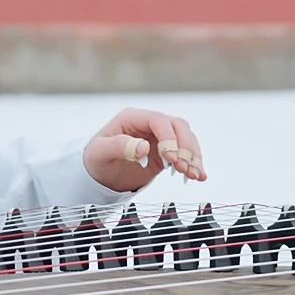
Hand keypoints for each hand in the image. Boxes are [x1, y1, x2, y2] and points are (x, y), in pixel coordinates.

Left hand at [82, 108, 205, 192]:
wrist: (100, 175)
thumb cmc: (96, 159)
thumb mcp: (99, 153)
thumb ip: (119, 146)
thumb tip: (143, 146)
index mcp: (132, 118)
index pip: (158, 121)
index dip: (168, 137)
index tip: (170, 158)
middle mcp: (149, 124)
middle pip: (177, 126)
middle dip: (185, 147)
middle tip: (185, 169)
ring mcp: (159, 137)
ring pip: (186, 138)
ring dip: (193, 156)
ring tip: (194, 176)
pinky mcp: (166, 152)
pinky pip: (185, 153)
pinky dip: (194, 163)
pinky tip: (198, 176)